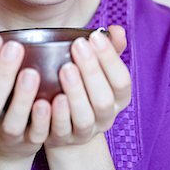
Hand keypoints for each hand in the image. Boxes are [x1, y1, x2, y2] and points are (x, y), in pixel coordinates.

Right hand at [0, 30, 50, 160]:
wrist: (4, 144)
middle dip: (1, 75)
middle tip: (15, 47)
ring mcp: (7, 135)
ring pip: (13, 123)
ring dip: (22, 98)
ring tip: (32, 72)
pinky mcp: (29, 142)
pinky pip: (36, 134)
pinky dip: (44, 119)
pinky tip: (52, 99)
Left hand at [44, 25, 130, 148]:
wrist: (66, 123)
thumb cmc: (85, 85)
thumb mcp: (99, 68)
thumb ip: (110, 48)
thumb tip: (117, 30)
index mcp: (118, 98)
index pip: (122, 80)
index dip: (110, 59)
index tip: (94, 36)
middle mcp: (105, 117)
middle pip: (104, 99)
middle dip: (92, 70)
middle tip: (77, 45)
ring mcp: (85, 131)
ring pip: (84, 117)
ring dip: (75, 92)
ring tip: (65, 68)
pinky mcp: (63, 139)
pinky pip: (61, 131)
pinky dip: (56, 115)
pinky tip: (48, 98)